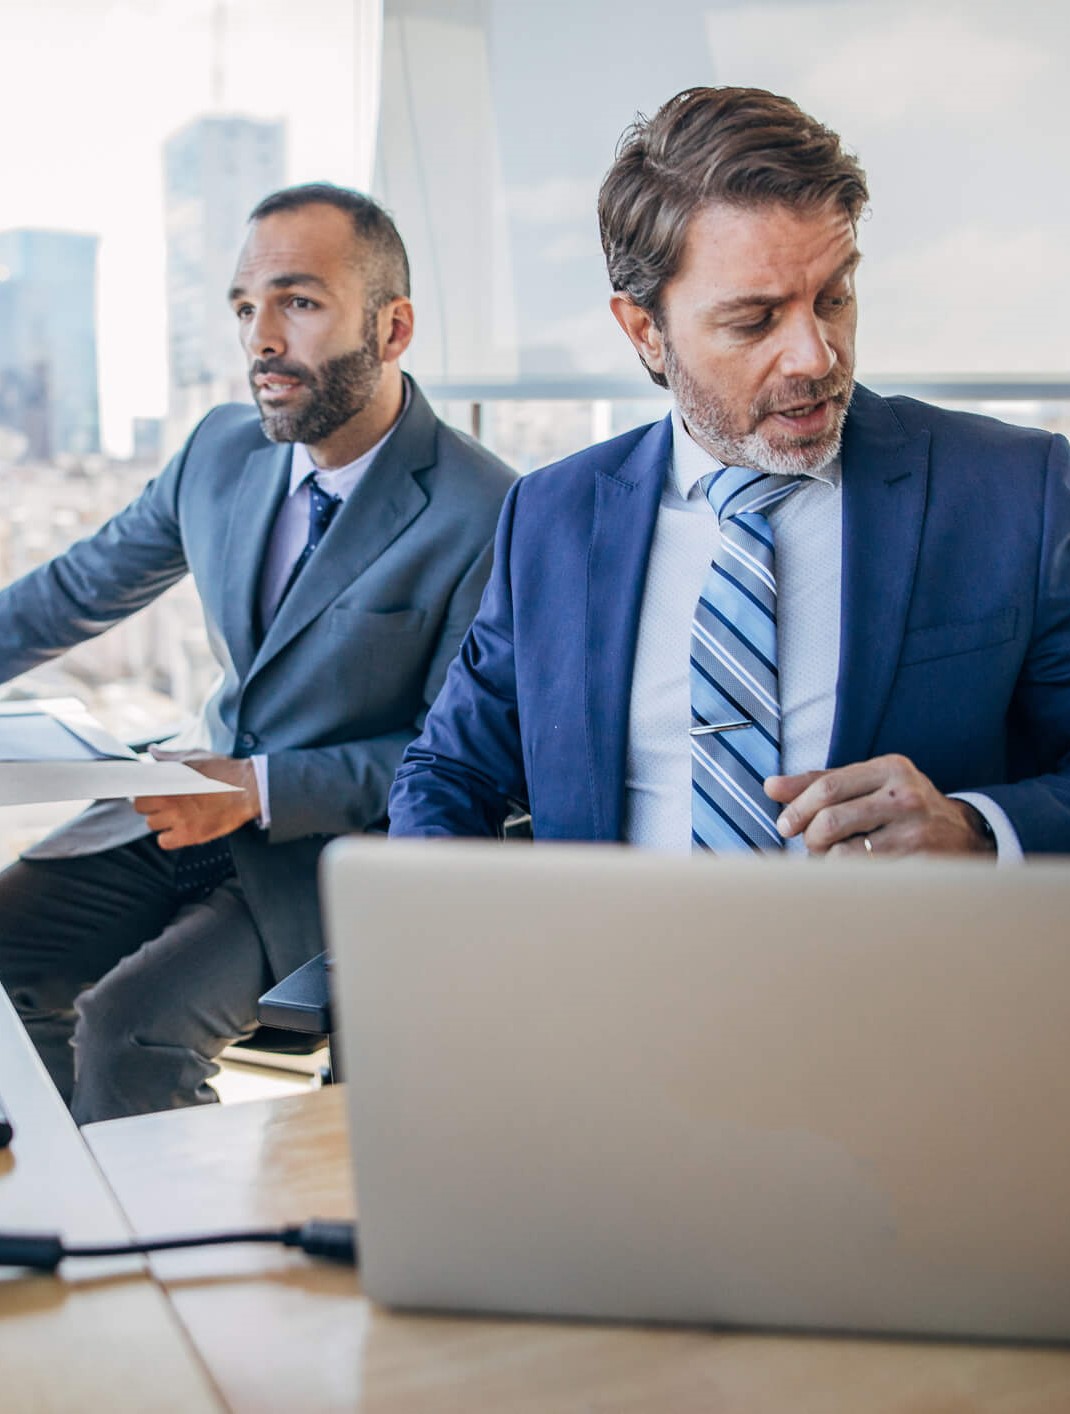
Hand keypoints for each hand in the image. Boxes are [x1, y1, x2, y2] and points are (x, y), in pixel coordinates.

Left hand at [132, 749, 261, 848]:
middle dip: (150, 804)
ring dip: (161, 821)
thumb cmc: (224, 771)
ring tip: (177, 815)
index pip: (136, 788)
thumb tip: (153, 752)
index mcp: (167, 778)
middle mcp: (168, 798)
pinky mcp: (189, 835)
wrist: (248, 788)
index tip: (149, 791)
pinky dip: (169, 837)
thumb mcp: (195, 756)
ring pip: (151, 825)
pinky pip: (164, 842)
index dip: (143, 789)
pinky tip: (180, 829)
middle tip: (165, 803)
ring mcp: (178, 818)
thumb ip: (169, 756)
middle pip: (140, 807)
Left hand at [765, 753, 995, 857]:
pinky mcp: (919, 864)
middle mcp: (905, 795)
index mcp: (890, 768)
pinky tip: (855, 871)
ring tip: (835, 858)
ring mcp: (914, 831)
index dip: (797, 808)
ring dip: (827, 860)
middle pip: (831, 818)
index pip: (828, 785)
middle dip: (809, 836)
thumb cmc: (903, 809)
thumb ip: (821, 783)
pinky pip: (862, 876)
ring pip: (843, 852)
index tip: (784, 825)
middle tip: (810, 844)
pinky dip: (847, 876)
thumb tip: (771, 786)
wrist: (965, 837)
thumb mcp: (870, 785)